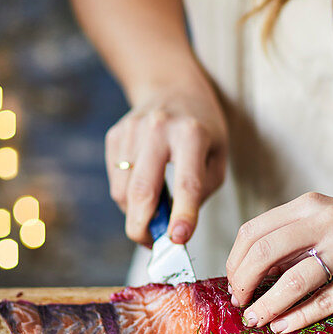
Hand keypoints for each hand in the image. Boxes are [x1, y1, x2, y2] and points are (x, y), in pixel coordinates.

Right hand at [105, 88, 227, 245]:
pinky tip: (145, 188)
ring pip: (125, 191)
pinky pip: (116, 180)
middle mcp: (158, 129)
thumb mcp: (217, 156)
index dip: (182, 214)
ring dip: (137, 214)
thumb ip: (200, 191)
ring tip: (155, 213)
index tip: (179, 240)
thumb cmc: (203, 131)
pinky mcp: (115, 136)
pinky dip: (128, 196)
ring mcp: (132, 131)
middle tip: (152, 246)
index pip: (187, 182)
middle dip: (143, 227)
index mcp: (192, 134)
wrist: (172, 87)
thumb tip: (173, 229)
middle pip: (143, 190)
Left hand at [226, 192, 332, 333]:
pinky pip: (325, 301)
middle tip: (239, 304)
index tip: (233, 282)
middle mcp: (328, 222)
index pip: (255, 230)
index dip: (236, 260)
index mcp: (312, 206)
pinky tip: (283, 326)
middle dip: (243, 283)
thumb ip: (297, 239)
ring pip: (293, 281)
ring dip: (267, 305)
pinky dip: (298, 317)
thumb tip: (253, 270)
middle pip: (265, 252)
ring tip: (255, 320)